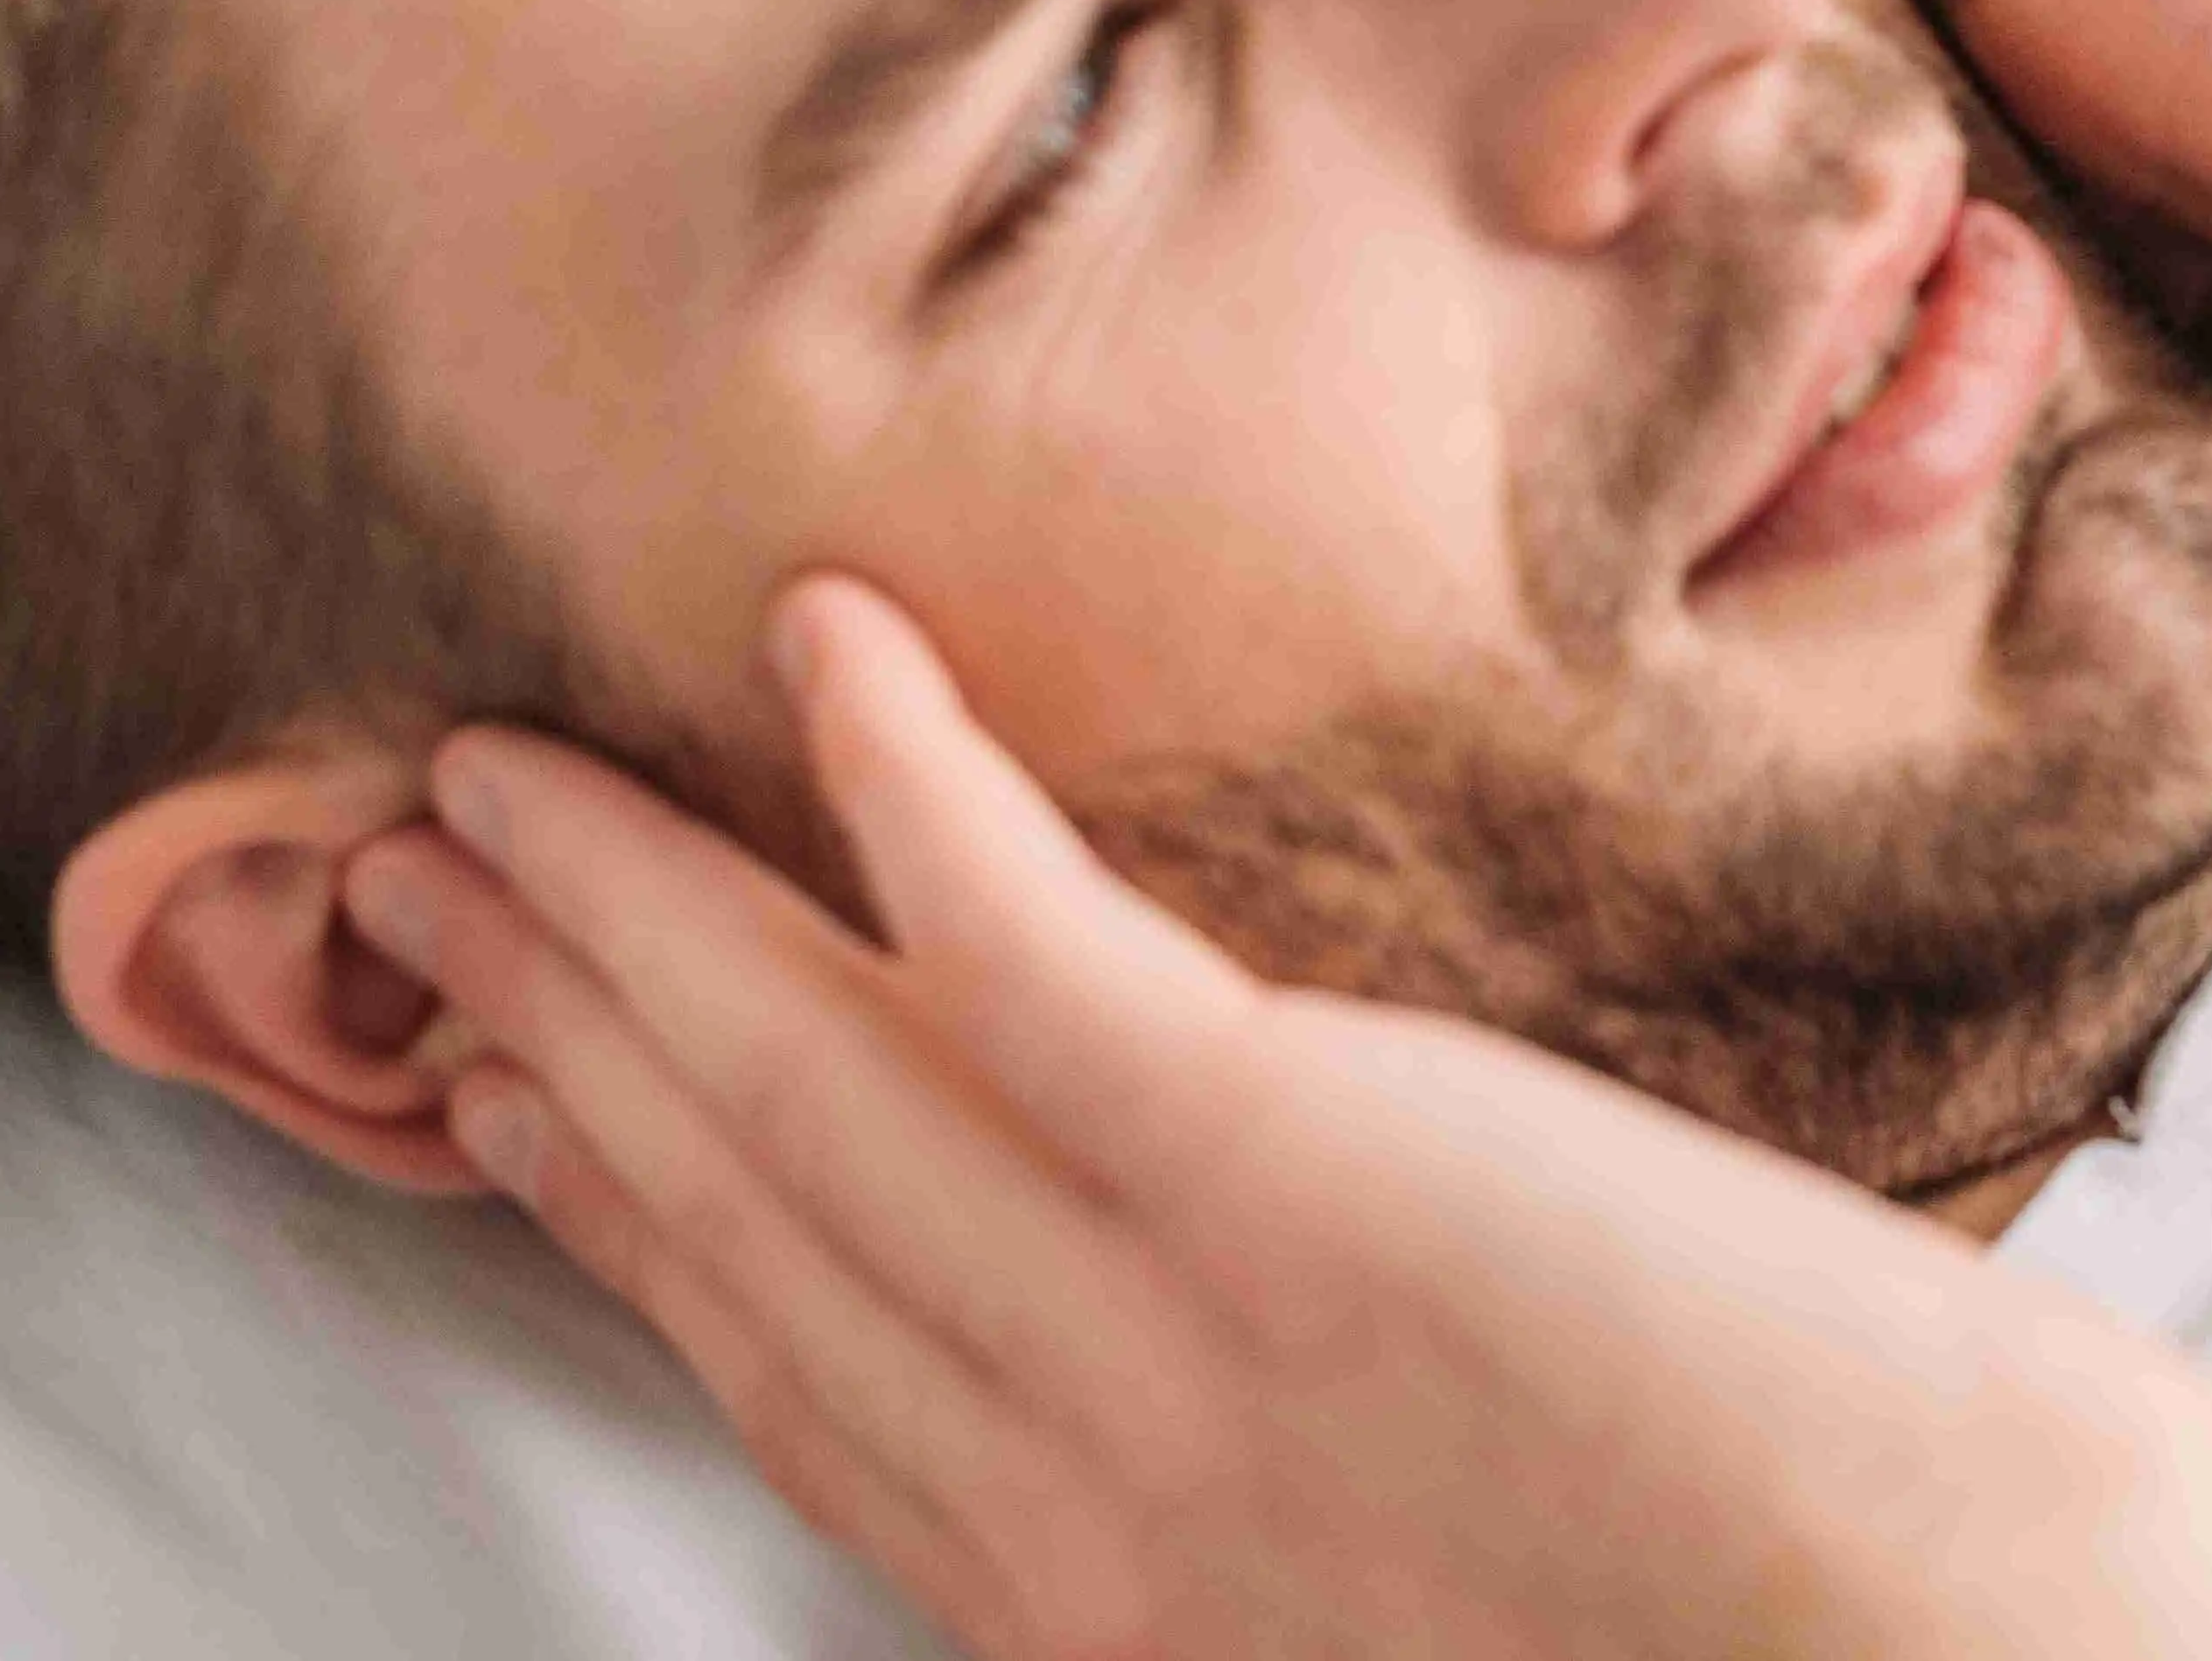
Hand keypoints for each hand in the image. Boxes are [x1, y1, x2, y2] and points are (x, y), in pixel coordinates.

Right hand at [344, 577, 2211, 1660]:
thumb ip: (1269, 1504)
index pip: (803, 1374)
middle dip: (557, 1042)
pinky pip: (1037, 962)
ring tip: (494, 774)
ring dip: (639, 912)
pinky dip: (910, 799)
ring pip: (819, 1089)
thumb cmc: (1798, 1629)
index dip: (629, 1212)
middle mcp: (1090, 1493)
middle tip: (413, 891)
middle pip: (751, 1224)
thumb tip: (1217, 1347)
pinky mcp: (1304, 1184)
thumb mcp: (1429, 1593)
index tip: (509, 1083)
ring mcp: (1177, 1340)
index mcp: (1117, 1603)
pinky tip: (826, 648)